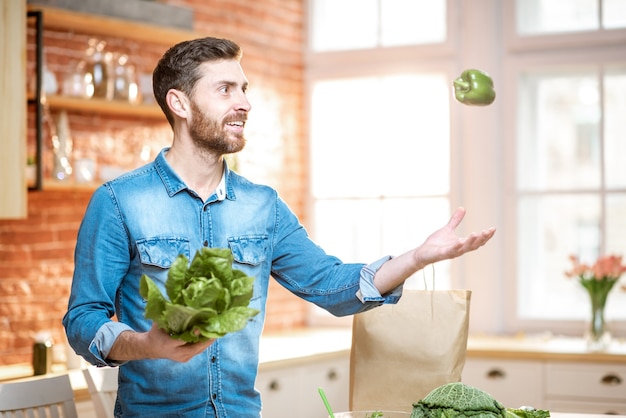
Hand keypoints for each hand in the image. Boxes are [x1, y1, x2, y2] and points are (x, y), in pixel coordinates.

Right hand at [109, 323, 213, 362]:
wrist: (151, 348)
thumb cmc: (156, 333)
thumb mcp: (159, 323)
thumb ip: (167, 315)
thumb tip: (177, 301)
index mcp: (168, 344)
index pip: (182, 340)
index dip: (192, 335)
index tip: (200, 328)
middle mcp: (177, 353)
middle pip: (195, 347)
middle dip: (207, 338)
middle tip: (216, 328)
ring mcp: (182, 357)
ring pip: (199, 350)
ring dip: (208, 341)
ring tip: (218, 330)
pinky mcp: (186, 358)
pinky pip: (198, 351)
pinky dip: (205, 343)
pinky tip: (211, 335)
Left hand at [373, 207, 494, 293]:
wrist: (422, 253)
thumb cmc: (436, 243)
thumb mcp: (447, 229)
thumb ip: (455, 220)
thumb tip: (463, 208)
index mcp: (462, 243)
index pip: (477, 241)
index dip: (486, 236)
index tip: (493, 229)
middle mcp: (459, 249)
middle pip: (474, 245)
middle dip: (482, 238)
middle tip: (488, 231)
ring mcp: (451, 252)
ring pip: (465, 248)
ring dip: (472, 242)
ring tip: (477, 233)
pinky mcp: (442, 254)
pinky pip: (451, 251)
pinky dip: (456, 247)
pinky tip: (460, 242)